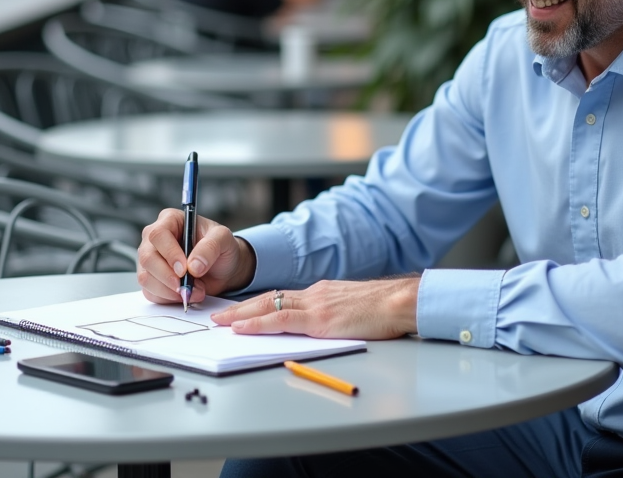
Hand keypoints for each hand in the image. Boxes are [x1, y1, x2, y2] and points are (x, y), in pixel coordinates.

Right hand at [136, 208, 255, 304]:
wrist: (223, 269)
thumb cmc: (221, 248)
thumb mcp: (223, 239)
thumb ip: (210, 247)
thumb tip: (193, 266)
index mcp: (170, 220)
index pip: (158, 235)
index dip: (169, 253)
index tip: (184, 269)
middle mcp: (155, 239)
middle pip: (147, 258)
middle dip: (168, 277)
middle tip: (187, 287)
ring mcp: (151, 260)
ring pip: (146, 278)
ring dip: (170, 291)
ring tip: (195, 291)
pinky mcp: (151, 279)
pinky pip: (150, 292)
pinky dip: (168, 298)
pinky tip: (186, 294)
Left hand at [209, 277, 420, 339]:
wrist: (401, 301)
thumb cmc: (386, 310)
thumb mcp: (354, 309)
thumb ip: (336, 316)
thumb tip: (327, 327)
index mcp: (323, 293)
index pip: (284, 297)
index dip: (261, 304)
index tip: (243, 310)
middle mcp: (315, 294)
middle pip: (270, 299)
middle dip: (242, 308)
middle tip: (221, 315)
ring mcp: (315, 305)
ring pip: (269, 307)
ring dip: (242, 315)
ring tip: (222, 322)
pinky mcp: (319, 320)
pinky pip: (280, 321)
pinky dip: (258, 324)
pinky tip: (242, 329)